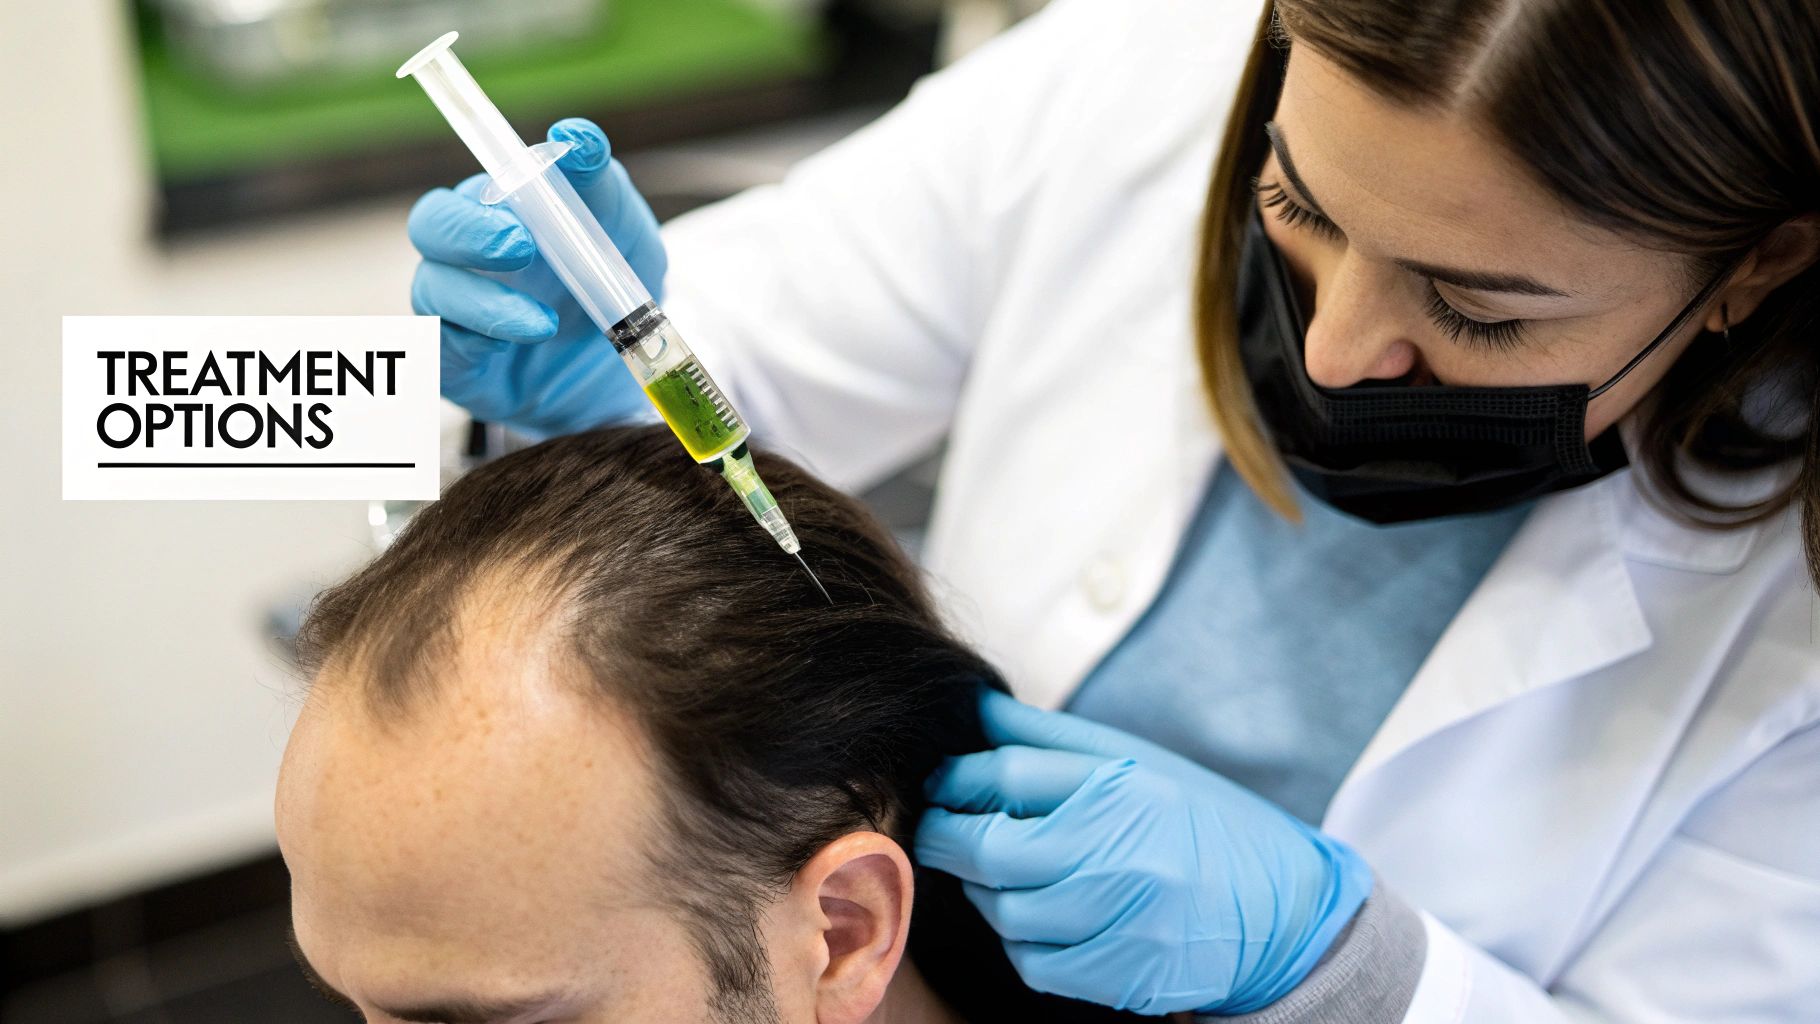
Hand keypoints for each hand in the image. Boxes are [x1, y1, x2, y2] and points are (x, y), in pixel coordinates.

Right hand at [407, 118, 667, 437]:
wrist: (628, 366)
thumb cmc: (614, 285)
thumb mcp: (625, 234)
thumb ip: (601, 184)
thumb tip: (577, 137)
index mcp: (500, 213)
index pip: (472, 183)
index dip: (487, 176)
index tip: (526, 181)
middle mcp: (469, 256)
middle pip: (430, 225)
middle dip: (467, 231)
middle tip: (521, 246)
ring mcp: (458, 310)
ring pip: (433, 289)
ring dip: (484, 301)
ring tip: (545, 323)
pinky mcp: (459, 364)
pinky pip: (441, 348)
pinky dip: (472, 342)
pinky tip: (513, 345)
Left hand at [916, 689, 1373, 1015]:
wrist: (1285, 909)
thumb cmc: (1198, 821)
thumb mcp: (1135, 759)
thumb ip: (1048, 738)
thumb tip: (973, 705)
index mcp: (1124, 787)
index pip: (1007, 776)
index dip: (957, 779)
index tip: (943, 782)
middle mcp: (1122, 854)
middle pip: (991, 850)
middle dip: (949, 838)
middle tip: (943, 829)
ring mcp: (1122, 921)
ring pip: (1004, 911)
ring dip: (987, 890)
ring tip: (1006, 869)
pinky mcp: (1120, 974)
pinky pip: (1033, 962)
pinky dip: (1023, 939)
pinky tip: (1044, 915)